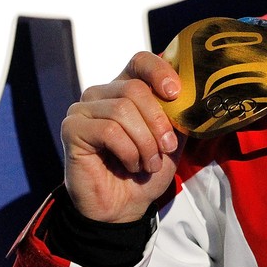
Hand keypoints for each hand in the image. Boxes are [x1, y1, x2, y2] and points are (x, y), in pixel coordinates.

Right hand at [61, 52, 184, 222]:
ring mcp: (84, 108)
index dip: (159, 72)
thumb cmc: (149, 167)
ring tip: (149, 162)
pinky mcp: (71, 128)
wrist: (126, 205)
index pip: (141, 61)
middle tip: (166, 147)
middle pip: (135, 88)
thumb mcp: (172, 135)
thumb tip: (195, 92)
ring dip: (145, 142)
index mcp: (128, 87)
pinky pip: (108, 130)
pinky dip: (128, 151)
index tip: (175, 93)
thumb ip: (178, 111)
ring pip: (123, 109)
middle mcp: (103, 92)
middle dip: (158, 122)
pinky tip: (131, 164)